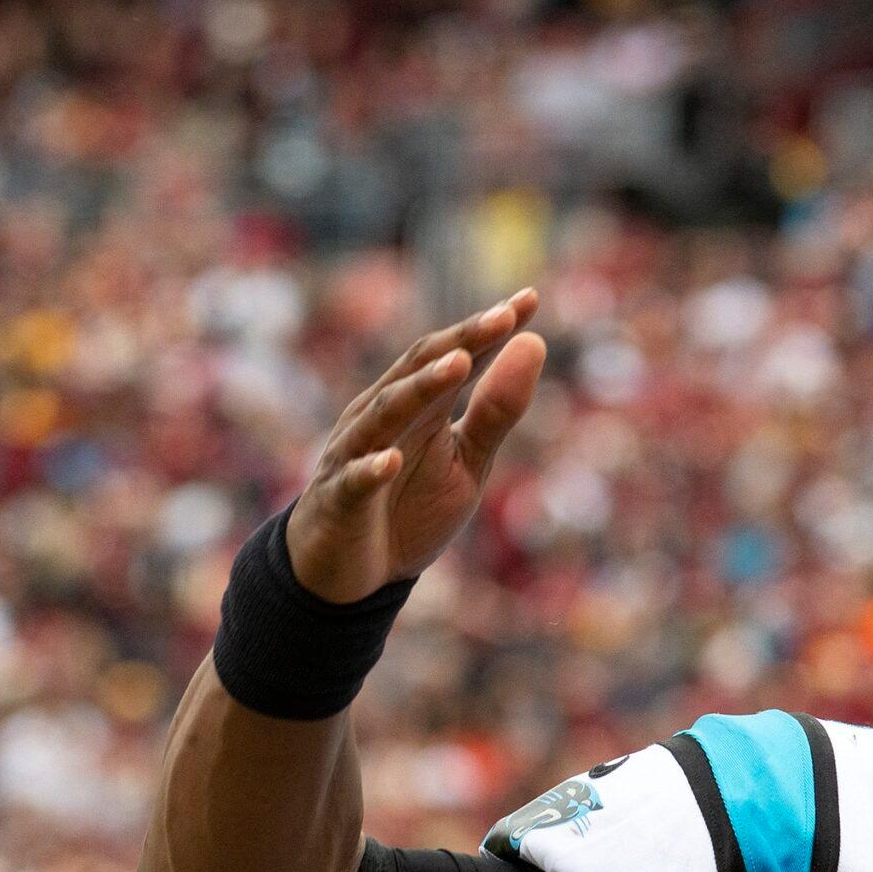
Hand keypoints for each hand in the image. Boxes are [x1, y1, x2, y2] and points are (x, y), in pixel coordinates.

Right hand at [286, 291, 546, 603]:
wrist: (351, 572)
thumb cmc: (409, 506)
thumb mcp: (467, 462)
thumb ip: (496, 412)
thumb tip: (533, 344)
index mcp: (419, 406)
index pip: (453, 354)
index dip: (488, 329)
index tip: (529, 299)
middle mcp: (383, 417)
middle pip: (418, 370)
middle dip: (460, 343)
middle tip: (502, 317)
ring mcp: (355, 454)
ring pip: (385, 415)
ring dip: (420, 389)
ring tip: (459, 365)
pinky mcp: (339, 499)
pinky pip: (353, 482)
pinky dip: (371, 470)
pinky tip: (390, 461)